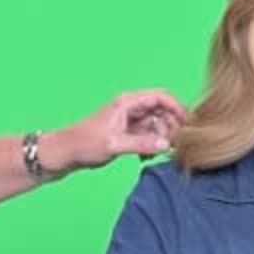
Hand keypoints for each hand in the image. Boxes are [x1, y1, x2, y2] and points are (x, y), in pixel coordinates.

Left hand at [49, 90, 186, 173]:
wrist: (66, 154)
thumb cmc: (84, 144)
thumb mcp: (114, 145)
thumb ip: (142, 144)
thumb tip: (166, 144)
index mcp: (128, 102)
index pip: (161, 97)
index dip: (177, 108)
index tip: (187, 125)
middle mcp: (131, 108)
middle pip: (163, 111)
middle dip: (171, 127)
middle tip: (173, 146)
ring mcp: (130, 121)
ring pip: (158, 125)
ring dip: (162, 138)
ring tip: (157, 153)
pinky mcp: (128, 133)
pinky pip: (149, 136)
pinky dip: (152, 145)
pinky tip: (146, 157)